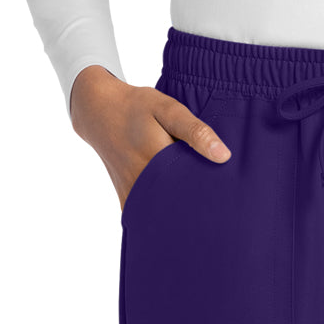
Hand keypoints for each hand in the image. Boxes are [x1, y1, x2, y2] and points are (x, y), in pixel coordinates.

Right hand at [69, 66, 230, 207]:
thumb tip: (224, 157)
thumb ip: (195, 132)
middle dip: (198, 207)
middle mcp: (143, 184)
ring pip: (165, 215)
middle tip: (216, 205)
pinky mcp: (127, 202)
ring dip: (182, 213)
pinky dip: (164, 214)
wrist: (99, 113)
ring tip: (199, 211)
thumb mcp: (167, 109)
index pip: (194, 189)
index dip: (211, 193)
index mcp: (157, 161)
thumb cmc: (137, 108)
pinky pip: (150, 215)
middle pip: (181, 206)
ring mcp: (133, 196)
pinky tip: (176, 207)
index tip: (223, 194)